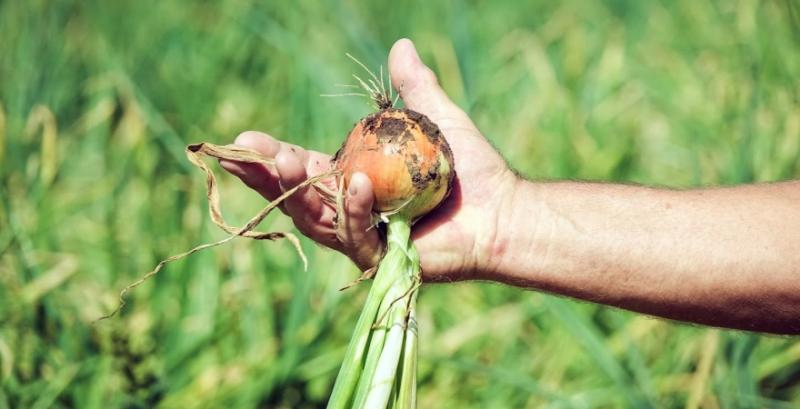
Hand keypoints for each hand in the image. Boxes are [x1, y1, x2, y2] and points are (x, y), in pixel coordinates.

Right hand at [221, 39, 516, 280]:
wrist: (504, 209)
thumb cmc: (472, 169)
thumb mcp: (438, 119)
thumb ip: (415, 88)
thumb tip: (401, 45)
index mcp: (354, 183)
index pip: (304, 170)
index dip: (273, 157)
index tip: (243, 139)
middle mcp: (352, 213)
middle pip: (296, 199)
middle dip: (268, 176)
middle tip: (243, 153)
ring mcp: (364, 240)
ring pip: (317, 219)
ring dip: (299, 190)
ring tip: (286, 159)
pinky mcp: (382, 259)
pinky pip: (358, 235)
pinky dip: (355, 208)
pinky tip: (356, 182)